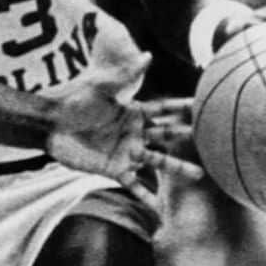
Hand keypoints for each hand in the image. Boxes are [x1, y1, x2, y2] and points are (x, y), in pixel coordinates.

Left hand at [46, 49, 204, 188]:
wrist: (52, 125)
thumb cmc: (75, 102)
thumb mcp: (101, 87)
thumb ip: (125, 76)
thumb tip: (148, 55)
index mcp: (134, 112)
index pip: (164, 110)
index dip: (183, 109)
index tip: (204, 107)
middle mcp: (135, 133)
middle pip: (167, 137)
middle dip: (188, 140)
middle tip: (214, 143)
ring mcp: (127, 153)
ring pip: (158, 162)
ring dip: (178, 169)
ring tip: (200, 175)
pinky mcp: (115, 169)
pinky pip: (135, 185)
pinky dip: (147, 197)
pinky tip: (160, 210)